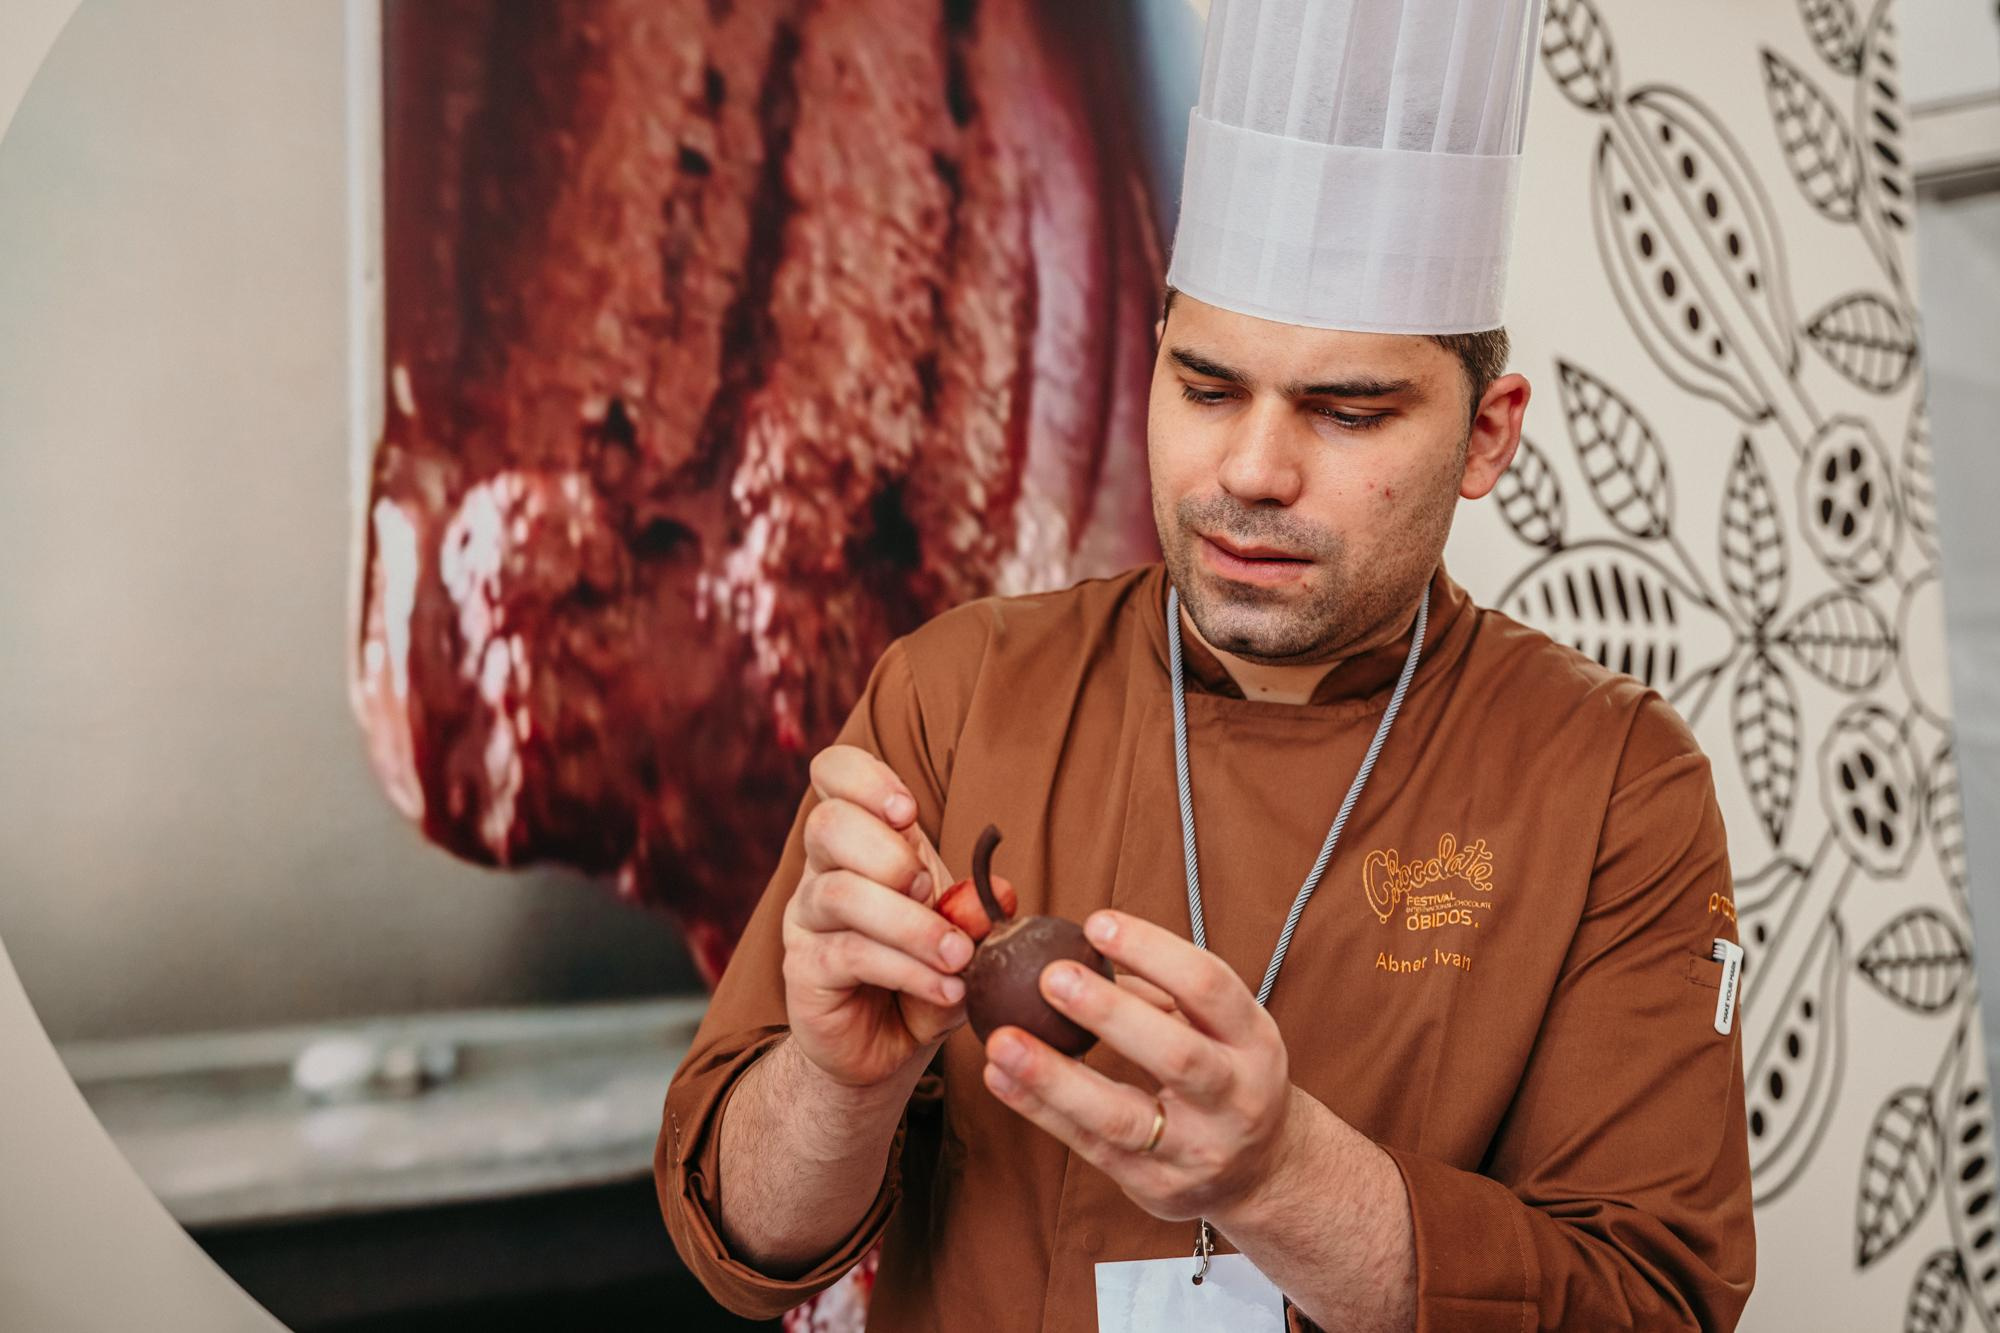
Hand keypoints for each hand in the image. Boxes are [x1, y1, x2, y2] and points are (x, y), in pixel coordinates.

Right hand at [781, 745, 977, 1089]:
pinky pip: (850, 955)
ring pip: (841, 893)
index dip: (865, 778)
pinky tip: (946, 989)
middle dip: (889, 852)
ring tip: (959, 956)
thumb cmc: (923, 968)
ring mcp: (807, 920)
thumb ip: (976, 908)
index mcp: (860, 839)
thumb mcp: (958, 929)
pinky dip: (909, 969)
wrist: (888, 1045)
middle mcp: (822, 870)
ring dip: (911, 923)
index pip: (833, 773)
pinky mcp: (804, 970)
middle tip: (931, 889)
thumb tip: (1000, 893)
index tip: (908, 811)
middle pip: (827, 824)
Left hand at [980, 910, 1300, 1224]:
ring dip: (1054, 1077)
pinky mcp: (1154, 1186)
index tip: (1096, 924)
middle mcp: (1235, 1098)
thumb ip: (1161, 991)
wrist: (1260, 1172)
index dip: (1154, 951)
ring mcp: (1196, 1150)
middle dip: (1110, 1014)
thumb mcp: (1220, 1027)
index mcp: (1254, 1041)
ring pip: (1121, 1117)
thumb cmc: (1227, 1075)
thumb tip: (1079, 947)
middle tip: (1050, 976)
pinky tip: (999, 1077)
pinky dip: (1039, 1109)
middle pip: (1176, 1057)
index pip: (1209, 987)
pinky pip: (1088, 1146)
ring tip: (1002, 1041)